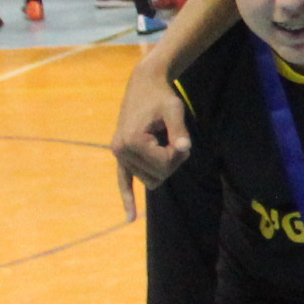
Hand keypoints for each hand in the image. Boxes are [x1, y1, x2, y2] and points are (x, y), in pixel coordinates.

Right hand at [111, 58, 193, 212]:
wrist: (144, 85)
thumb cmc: (162, 97)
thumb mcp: (174, 110)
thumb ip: (180, 131)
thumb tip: (185, 150)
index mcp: (132, 141)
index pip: (164, 165)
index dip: (179, 154)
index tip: (182, 139)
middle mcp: (121, 150)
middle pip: (157, 175)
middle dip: (173, 162)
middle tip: (177, 139)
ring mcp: (119, 154)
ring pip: (150, 179)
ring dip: (163, 166)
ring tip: (166, 142)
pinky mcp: (120, 156)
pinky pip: (123, 181)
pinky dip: (128, 198)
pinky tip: (131, 218)